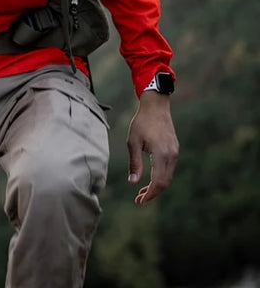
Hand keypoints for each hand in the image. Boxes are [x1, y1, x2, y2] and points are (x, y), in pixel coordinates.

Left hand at [127, 90, 178, 204]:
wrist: (156, 106)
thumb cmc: (141, 122)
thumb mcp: (132, 141)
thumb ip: (134, 162)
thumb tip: (133, 182)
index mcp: (161, 153)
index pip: (158, 181)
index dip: (150, 194)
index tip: (139, 201)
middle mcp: (171, 155)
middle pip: (165, 182)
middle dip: (153, 193)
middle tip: (139, 200)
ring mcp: (175, 152)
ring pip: (168, 176)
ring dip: (157, 186)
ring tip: (142, 192)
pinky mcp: (175, 150)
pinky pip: (169, 169)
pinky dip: (161, 177)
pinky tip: (150, 179)